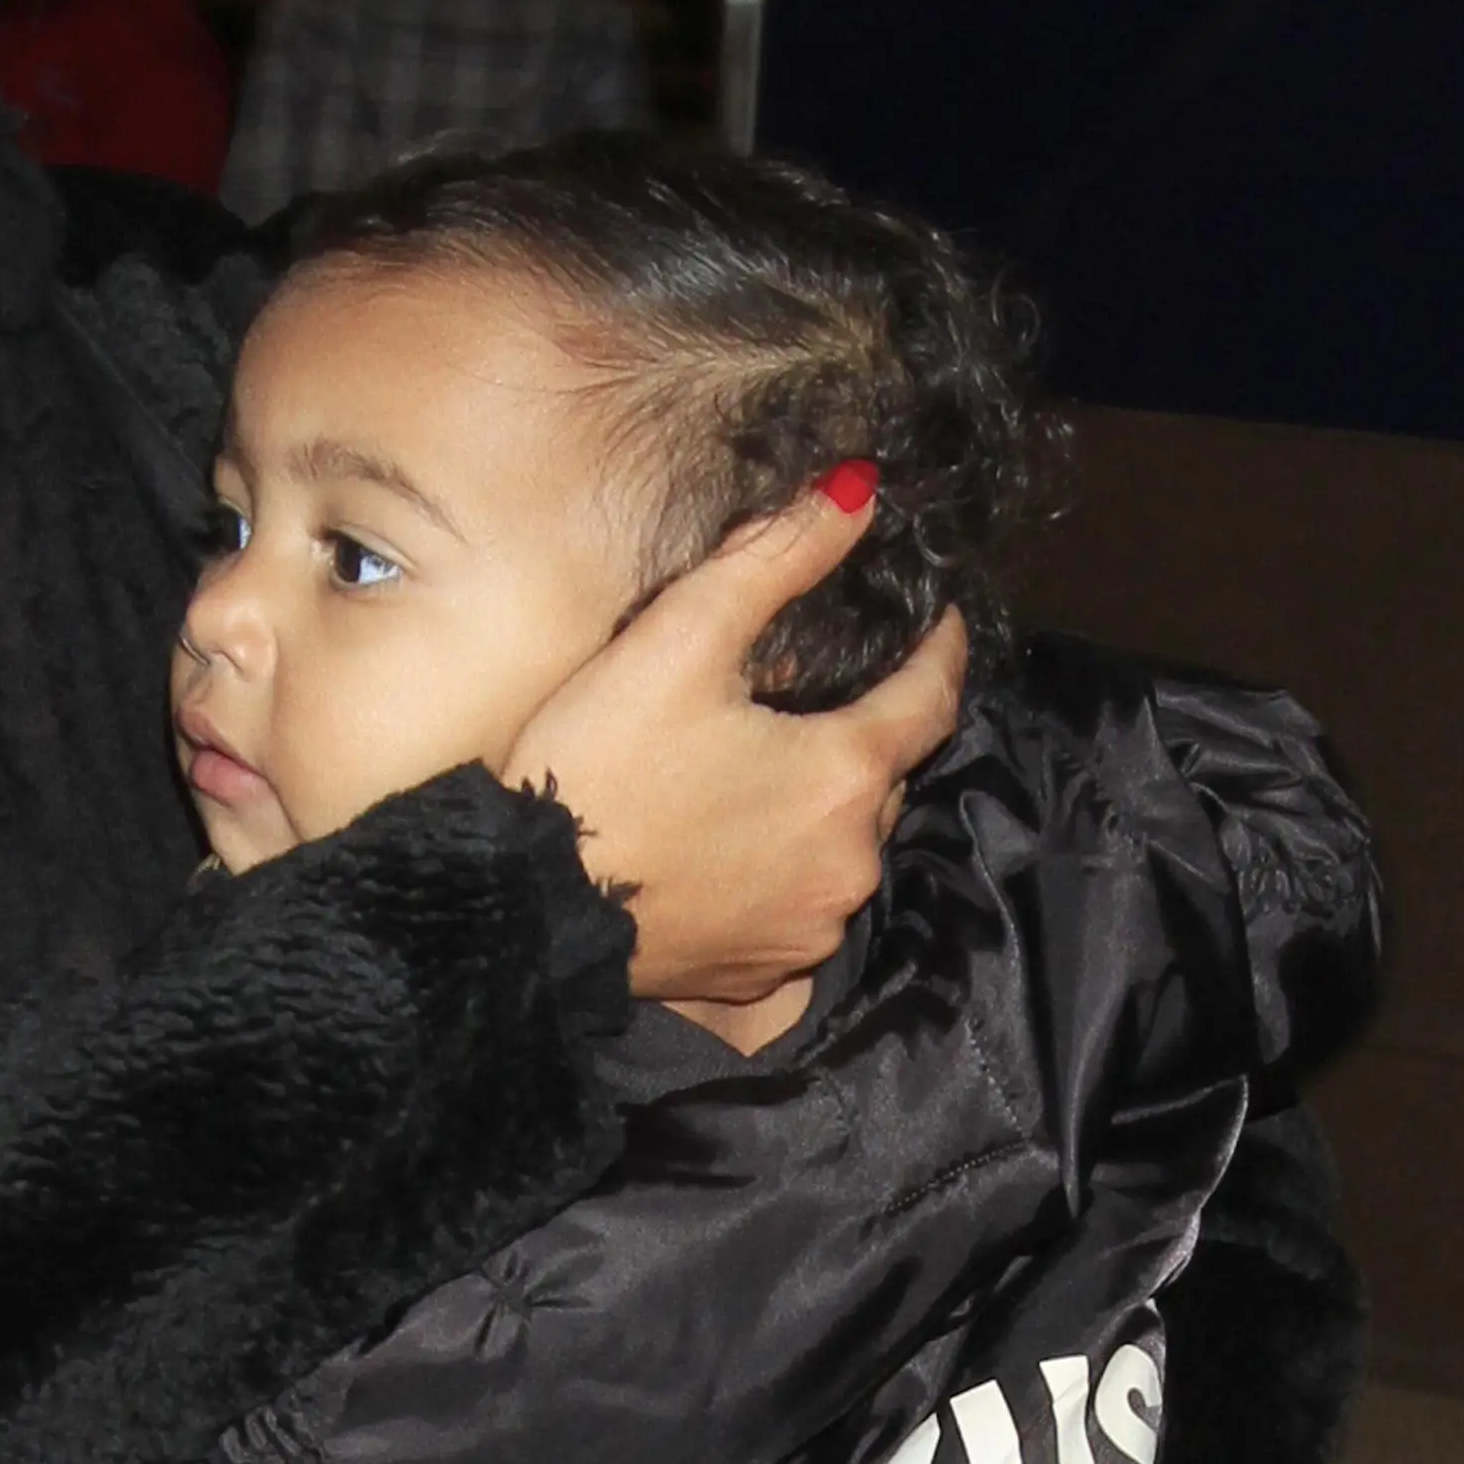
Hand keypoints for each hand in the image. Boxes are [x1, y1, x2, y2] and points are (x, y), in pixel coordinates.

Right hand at [508, 487, 965, 1021]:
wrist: (523, 906)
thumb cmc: (596, 764)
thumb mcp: (680, 638)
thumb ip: (776, 557)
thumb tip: (858, 491)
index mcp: (844, 774)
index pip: (932, 700)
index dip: (940, 651)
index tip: (941, 622)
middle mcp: (849, 861)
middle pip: (887, 776)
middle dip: (864, 730)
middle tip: (812, 694)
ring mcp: (811, 928)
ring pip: (846, 843)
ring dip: (824, 803)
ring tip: (768, 769)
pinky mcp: (767, 973)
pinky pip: (803, 904)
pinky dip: (787, 866)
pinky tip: (738, 841)